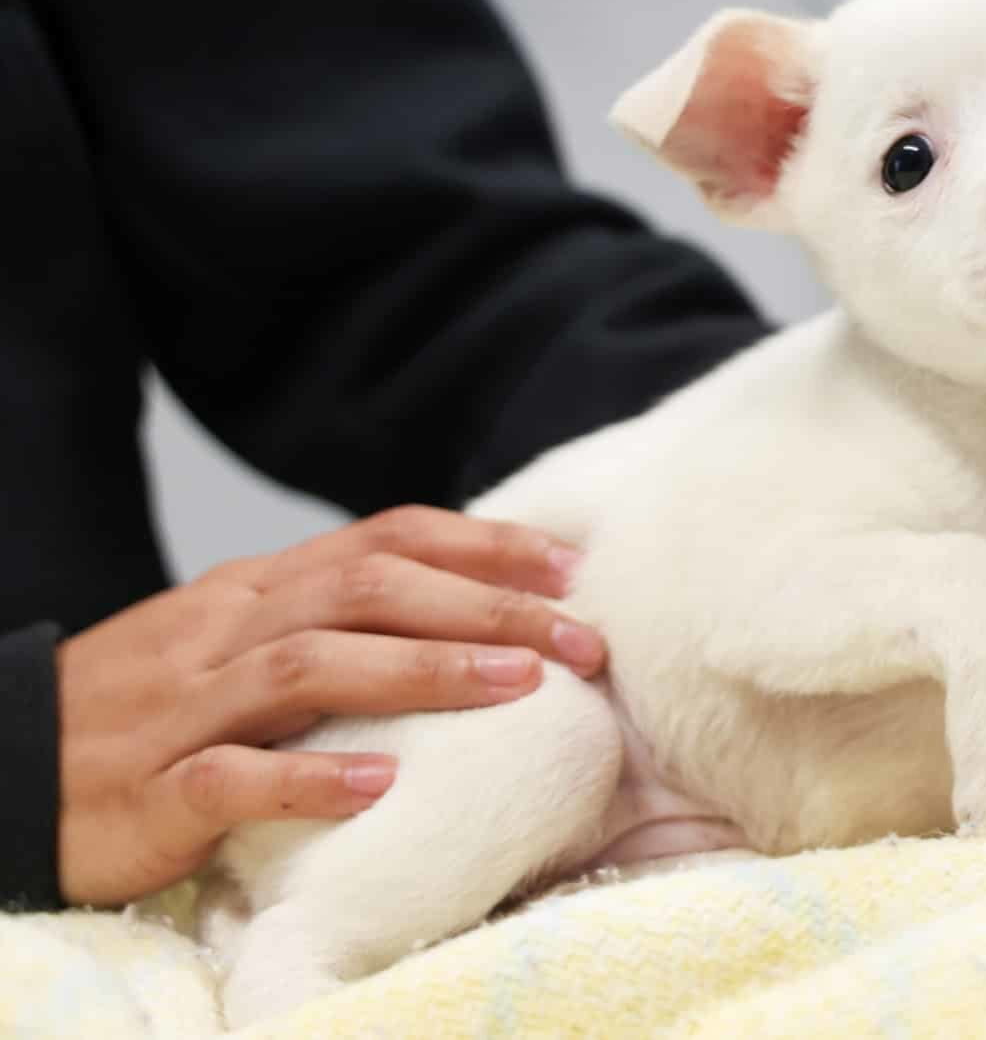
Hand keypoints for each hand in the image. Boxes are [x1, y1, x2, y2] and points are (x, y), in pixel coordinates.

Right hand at [56, 506, 605, 905]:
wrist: (3, 764)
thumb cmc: (143, 706)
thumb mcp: (232, 636)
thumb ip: (327, 615)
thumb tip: (459, 603)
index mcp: (256, 589)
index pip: (384, 541)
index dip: (481, 546)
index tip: (571, 568)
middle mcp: (228, 629)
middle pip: (369, 592)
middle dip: (486, 607)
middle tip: (581, 637)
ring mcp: (187, 707)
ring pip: (312, 667)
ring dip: (423, 671)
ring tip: (517, 686)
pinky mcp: (151, 791)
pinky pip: (232, 777)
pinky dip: (307, 780)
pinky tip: (378, 788)